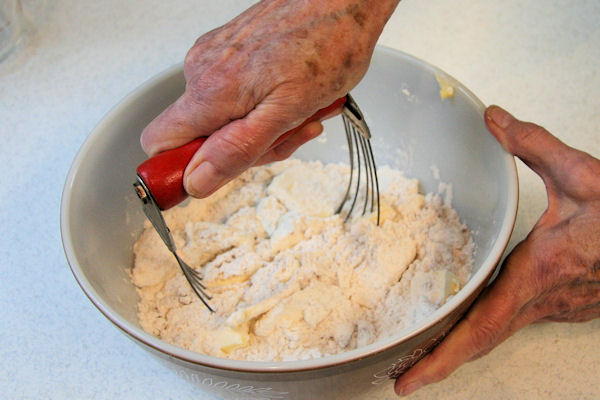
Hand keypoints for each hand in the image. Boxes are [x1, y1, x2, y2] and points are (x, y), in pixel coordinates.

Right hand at [140, 0, 398, 197]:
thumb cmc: (326, 44)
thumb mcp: (286, 112)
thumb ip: (237, 150)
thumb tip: (196, 180)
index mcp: (210, 93)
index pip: (160, 144)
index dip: (179, 170)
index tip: (211, 179)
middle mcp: (203, 73)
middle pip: (202, 138)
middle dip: (247, 149)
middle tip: (288, 135)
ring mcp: (217, 59)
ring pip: (225, 119)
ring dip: (265, 127)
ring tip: (303, 111)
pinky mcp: (232, 50)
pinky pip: (238, 95)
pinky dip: (267, 104)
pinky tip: (295, 95)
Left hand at [395, 105, 599, 395]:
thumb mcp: (583, 174)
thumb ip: (534, 145)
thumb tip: (495, 120)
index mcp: (538, 274)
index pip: (479, 327)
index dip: (440, 358)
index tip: (408, 381)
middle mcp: (545, 299)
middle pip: (481, 341)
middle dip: (438, 362)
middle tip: (403, 374)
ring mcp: (558, 306)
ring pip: (499, 332)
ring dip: (460, 344)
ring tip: (425, 349)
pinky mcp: (566, 303)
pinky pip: (516, 319)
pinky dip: (487, 325)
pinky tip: (472, 315)